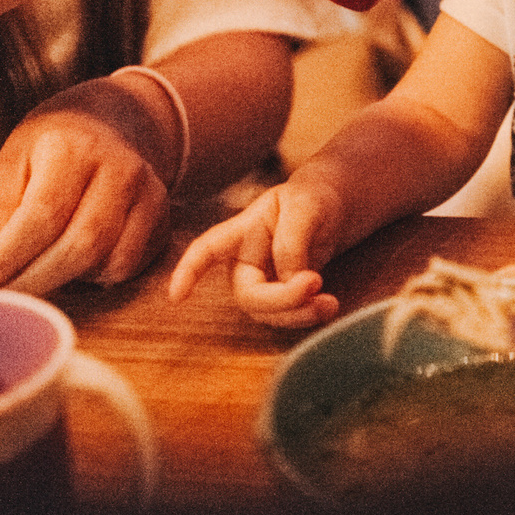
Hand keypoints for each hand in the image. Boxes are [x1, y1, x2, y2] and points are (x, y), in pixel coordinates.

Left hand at [0, 80, 173, 292]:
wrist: (115, 120)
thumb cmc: (53, 146)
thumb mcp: (13, 164)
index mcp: (73, 148)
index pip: (40, 216)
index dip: (4, 260)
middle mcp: (119, 169)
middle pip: (79, 246)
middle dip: (30, 282)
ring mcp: (149, 194)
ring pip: (108, 262)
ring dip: (64, 281)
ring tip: (32, 274)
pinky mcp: (162, 218)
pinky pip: (128, 266)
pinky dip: (96, 277)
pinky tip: (72, 264)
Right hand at [167, 180, 346, 328]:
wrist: (337, 207)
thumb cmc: (313, 198)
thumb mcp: (305, 206)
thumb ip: (292, 241)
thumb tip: (287, 280)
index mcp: (243, 231)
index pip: (208, 249)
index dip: (189, 272)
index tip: (176, 296)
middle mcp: (247, 261)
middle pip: (247, 294)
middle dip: (280, 299)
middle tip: (315, 283)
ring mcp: (265, 281)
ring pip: (267, 313)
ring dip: (298, 313)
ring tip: (329, 302)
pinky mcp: (285, 297)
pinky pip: (287, 317)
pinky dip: (308, 316)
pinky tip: (329, 306)